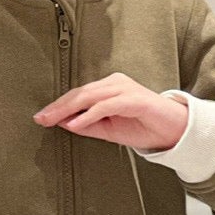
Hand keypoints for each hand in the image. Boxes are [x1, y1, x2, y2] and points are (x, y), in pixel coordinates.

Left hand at [33, 73, 187, 150]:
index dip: (59, 106)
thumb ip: (88, 125)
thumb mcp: (109, 130)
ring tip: (52, 120)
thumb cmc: (142, 127)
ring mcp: (125, 89)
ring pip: (90, 97)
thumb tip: (64, 123)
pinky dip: (89, 115)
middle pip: (80, 93)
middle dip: (58, 106)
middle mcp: (115, 83)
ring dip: (68, 109)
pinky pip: (106, 106)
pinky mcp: (134, 99)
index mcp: (108, 87)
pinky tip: (75, 125)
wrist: (174, 130)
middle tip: (40, 118)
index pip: (78, 95)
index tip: (41, 117)